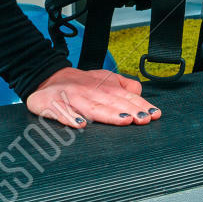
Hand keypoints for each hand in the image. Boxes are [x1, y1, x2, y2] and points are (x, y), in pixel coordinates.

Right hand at [25, 66, 162, 127]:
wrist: (49, 76)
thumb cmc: (82, 83)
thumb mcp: (106, 80)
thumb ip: (125, 86)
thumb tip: (141, 93)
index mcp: (105, 87)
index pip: (126, 97)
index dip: (140, 105)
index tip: (153, 114)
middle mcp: (90, 92)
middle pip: (112, 103)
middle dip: (129, 111)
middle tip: (143, 119)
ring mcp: (71, 98)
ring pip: (91, 107)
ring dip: (108, 114)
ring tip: (123, 121)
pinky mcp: (52, 104)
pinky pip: (61, 112)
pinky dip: (70, 118)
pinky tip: (80, 124)